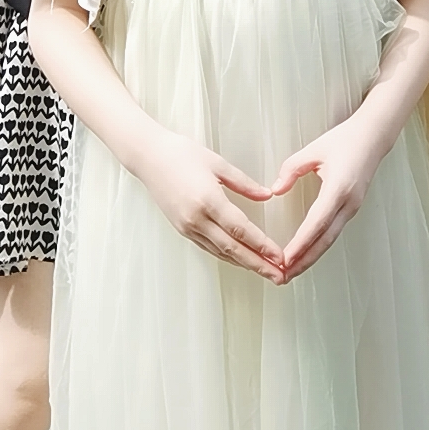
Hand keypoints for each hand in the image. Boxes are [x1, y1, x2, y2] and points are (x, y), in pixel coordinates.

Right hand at [136, 129, 284, 283]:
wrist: (149, 157)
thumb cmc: (181, 153)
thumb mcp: (217, 163)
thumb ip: (244, 183)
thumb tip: (266, 195)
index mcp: (208, 200)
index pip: (241, 230)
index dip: (262, 246)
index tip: (279, 256)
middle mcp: (197, 218)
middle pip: (233, 249)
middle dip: (258, 264)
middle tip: (279, 276)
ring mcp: (188, 226)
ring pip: (221, 252)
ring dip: (244, 264)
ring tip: (265, 271)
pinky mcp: (182, 229)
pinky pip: (209, 247)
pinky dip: (227, 256)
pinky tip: (240, 259)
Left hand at [272, 115, 385, 281]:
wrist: (373, 136)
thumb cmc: (344, 140)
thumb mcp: (314, 149)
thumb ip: (292, 169)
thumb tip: (275, 190)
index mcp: (338, 188)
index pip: (317, 223)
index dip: (301, 244)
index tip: (285, 259)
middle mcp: (348, 203)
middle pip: (324, 240)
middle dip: (304, 261)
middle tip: (283, 277)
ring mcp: (352, 208)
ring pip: (330, 240)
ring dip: (311, 257)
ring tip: (291, 271)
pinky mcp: (352, 208)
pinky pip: (334, 232)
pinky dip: (319, 246)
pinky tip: (306, 253)